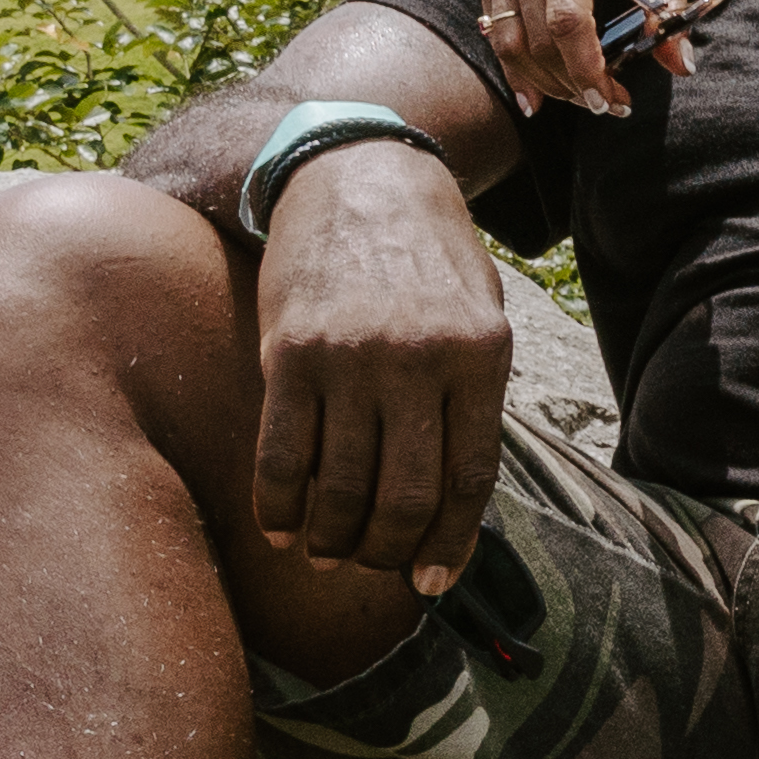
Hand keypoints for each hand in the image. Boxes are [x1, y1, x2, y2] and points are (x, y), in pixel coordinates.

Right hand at [248, 139, 513, 594]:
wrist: (358, 175)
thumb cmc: (429, 257)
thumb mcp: (479, 313)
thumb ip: (472, 398)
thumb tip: (454, 505)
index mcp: (480, 353)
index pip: (469, 478)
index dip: (449, 543)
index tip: (431, 583)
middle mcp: (417, 359)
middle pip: (403, 495)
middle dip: (388, 551)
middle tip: (375, 568)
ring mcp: (350, 358)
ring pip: (340, 486)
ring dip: (332, 539)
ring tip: (329, 554)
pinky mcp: (288, 354)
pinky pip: (282, 455)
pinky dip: (279, 506)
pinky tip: (280, 530)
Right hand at [478, 0, 694, 117]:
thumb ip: (670, 1)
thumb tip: (680, 64)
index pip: (567, 19)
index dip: (586, 68)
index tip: (610, 98)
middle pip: (537, 40)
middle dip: (571, 83)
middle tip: (606, 104)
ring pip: (509, 42)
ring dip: (544, 82)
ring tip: (580, 100)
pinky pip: (494, 29)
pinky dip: (515, 67)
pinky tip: (536, 94)